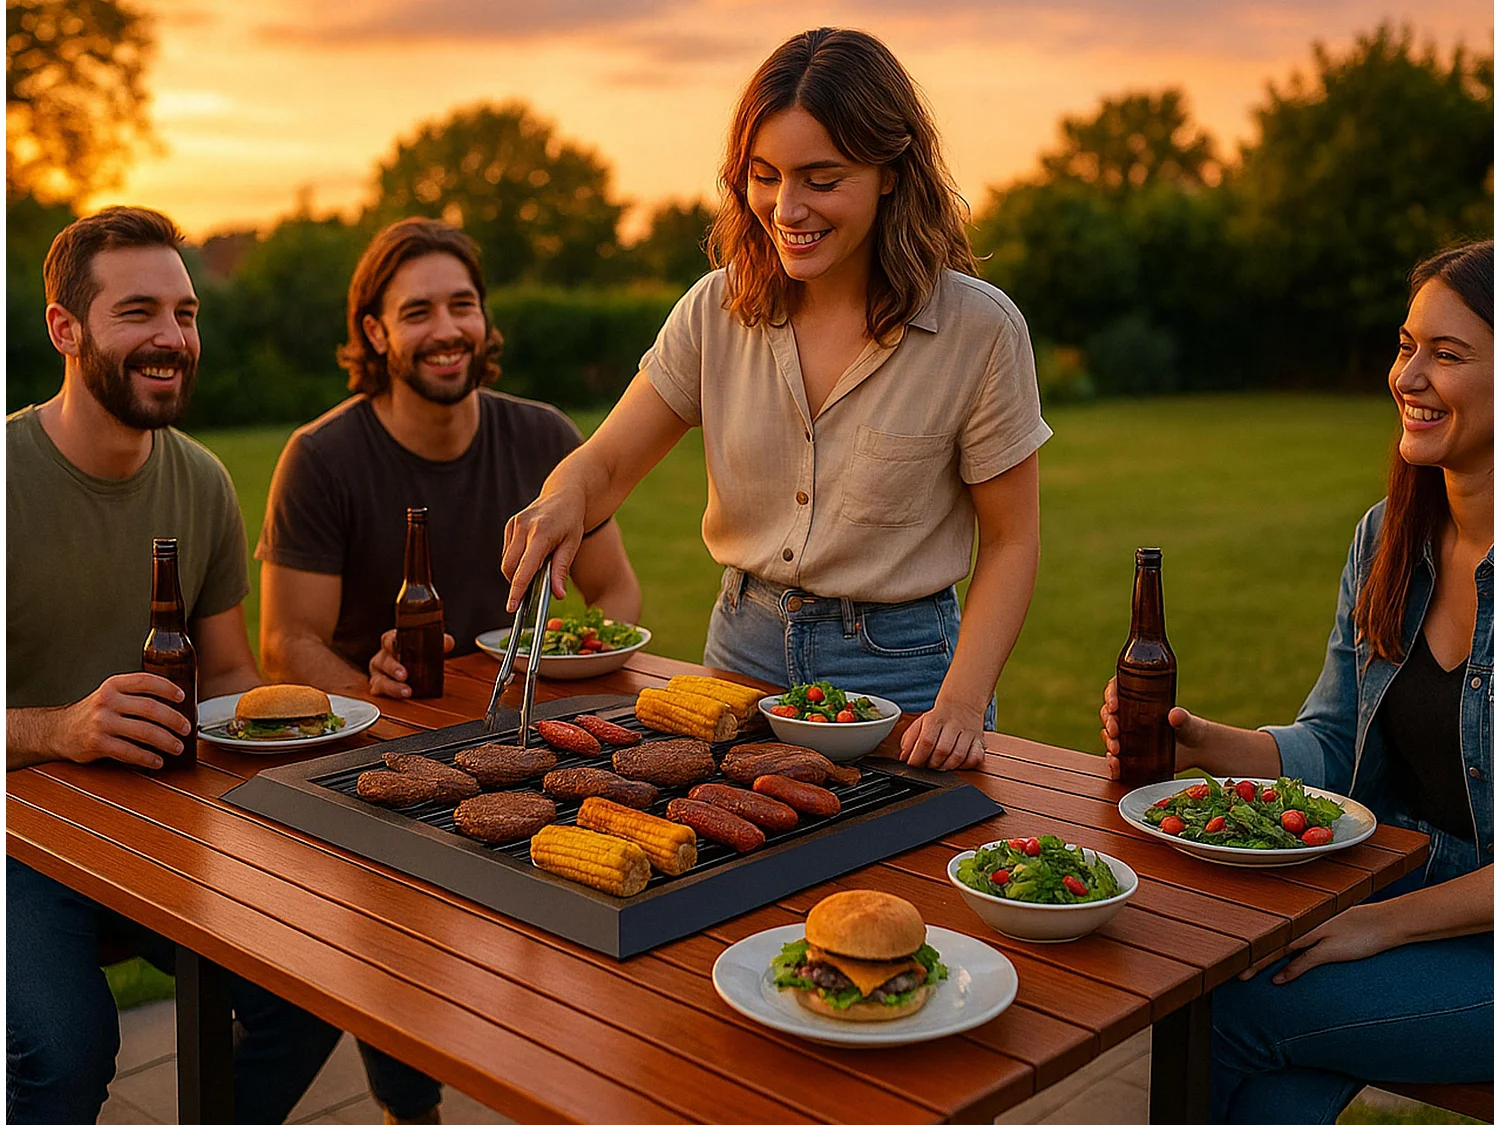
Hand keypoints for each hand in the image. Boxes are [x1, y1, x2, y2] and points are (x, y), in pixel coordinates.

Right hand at [50, 673, 192, 768]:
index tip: (182, 697)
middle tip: (186, 729)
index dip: (167, 688)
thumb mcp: (110, 696)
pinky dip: (147, 758)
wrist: (59, 730)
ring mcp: (101, 722)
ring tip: (177, 747)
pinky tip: (157, 761)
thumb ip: (134, 696)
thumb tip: (175, 707)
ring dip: (166, 741)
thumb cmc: (94, 713)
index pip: (146, 681)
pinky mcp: (97, 743)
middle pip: (150, 708)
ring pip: (143, 731)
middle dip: (174, 720)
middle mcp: (107, 701)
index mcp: (113, 685)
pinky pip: (129, 751)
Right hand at [369, 630, 454, 697]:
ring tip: (407, 691)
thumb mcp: (430, 649)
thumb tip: (448, 643)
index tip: (396, 644)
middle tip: (404, 675)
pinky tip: (401, 697)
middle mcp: (383, 659)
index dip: (392, 642)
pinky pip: (380, 693)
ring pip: (381, 680)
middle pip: (384, 661)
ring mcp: (379, 675)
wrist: (418, 675)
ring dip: (393, 686)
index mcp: (392, 644)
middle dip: (393, 668)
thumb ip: (440, 644)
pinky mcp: (380, 689)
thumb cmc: (419, 659)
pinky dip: (390, 695)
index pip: (389, 639)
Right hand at [501, 486, 587, 612]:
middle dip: (517, 583)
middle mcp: (523, 527)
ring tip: (537, 568)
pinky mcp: (510, 525)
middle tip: (533, 589)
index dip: (517, 590)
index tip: (512, 607)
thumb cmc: (571, 520)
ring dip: (517, 571)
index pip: (524, 569)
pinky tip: (532, 556)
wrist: (564, 494)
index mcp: (540, 533)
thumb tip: (557, 594)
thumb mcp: (572, 544)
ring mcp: (514, 525)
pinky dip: (516, 560)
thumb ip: (562, 570)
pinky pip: (507, 552)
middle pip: (510, 567)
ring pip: (507, 561)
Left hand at [899, 697, 987, 770]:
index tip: (913, 763)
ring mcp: (968, 733)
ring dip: (947, 767)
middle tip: (928, 765)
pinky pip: (975, 759)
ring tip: (940, 766)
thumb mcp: (919, 724)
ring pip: (958, 757)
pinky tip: (957, 764)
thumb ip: (909, 740)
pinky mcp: (980, 741)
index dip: (918, 757)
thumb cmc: (939, 718)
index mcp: (935, 720)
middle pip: (942, 751)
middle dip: (932, 764)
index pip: (926, 741)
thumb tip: (903, 757)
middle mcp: (953, 725)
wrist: (962, 705)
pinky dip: (965, 766)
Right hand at [1099, 676, 1202, 779]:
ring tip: (1116, 749)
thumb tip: (1175, 715)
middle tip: (1115, 730)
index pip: (1116, 690)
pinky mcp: (1130, 753)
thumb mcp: (1186, 720)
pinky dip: (1112, 760)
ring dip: (1108, 741)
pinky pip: (1115, 756)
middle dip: (1108, 721)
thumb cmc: (1189, 728)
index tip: (1114, 705)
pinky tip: (1116, 762)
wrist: (1195, 750)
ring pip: (1108, 734)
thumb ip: (1181, 717)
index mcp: (1138, 700)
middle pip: (1108, 713)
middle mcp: (1128, 715)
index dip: (1110, 695)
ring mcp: (1128, 735)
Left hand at [1237, 902, 1398, 984]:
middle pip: (1270, 938)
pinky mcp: (1332, 948)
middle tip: (1225, 962)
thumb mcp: (1329, 924)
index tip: (1230, 948)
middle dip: (1247, 951)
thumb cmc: (1359, 924)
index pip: (1272, 927)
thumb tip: (1292, 948)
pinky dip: (1291, 971)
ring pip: (1281, 948)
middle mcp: (1306, 923)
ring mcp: (1318, 934)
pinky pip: (1306, 960)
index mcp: (1304, 916)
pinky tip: (1278, 981)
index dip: (1251, 938)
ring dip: (1260, 962)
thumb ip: (1309, 934)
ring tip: (1242, 974)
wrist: (1387, 921)